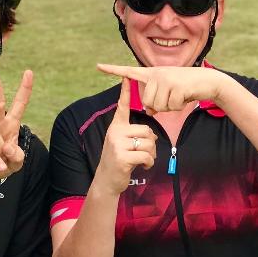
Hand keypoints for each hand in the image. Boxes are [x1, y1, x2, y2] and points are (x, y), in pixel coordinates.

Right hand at [0, 70, 31, 182]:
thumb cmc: (2, 163)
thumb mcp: (15, 163)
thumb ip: (17, 156)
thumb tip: (9, 148)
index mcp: (9, 125)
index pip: (18, 105)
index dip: (24, 90)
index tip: (28, 73)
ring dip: (1, 150)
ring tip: (4, 162)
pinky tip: (0, 166)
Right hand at [93, 81, 156, 196]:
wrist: (106, 180)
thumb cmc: (118, 160)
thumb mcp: (121, 143)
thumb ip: (133, 135)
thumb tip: (151, 135)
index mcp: (115, 127)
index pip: (122, 106)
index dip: (125, 92)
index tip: (126, 77)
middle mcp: (115, 132)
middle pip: (146, 130)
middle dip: (150, 144)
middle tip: (143, 153)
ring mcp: (117, 144)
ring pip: (148, 143)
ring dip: (150, 155)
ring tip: (142, 160)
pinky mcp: (122, 156)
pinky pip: (146, 156)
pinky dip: (148, 163)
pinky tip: (141, 166)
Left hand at [97, 63, 233, 114]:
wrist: (208, 81)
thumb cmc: (186, 88)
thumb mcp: (168, 92)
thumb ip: (156, 99)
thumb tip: (148, 112)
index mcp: (151, 73)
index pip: (128, 71)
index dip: (113, 69)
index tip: (97, 66)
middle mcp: (155, 74)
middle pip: (147, 102)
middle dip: (159, 106)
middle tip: (172, 97)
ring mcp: (165, 78)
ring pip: (157, 106)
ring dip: (169, 107)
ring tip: (178, 95)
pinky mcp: (175, 86)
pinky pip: (170, 106)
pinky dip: (178, 106)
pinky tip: (185, 96)